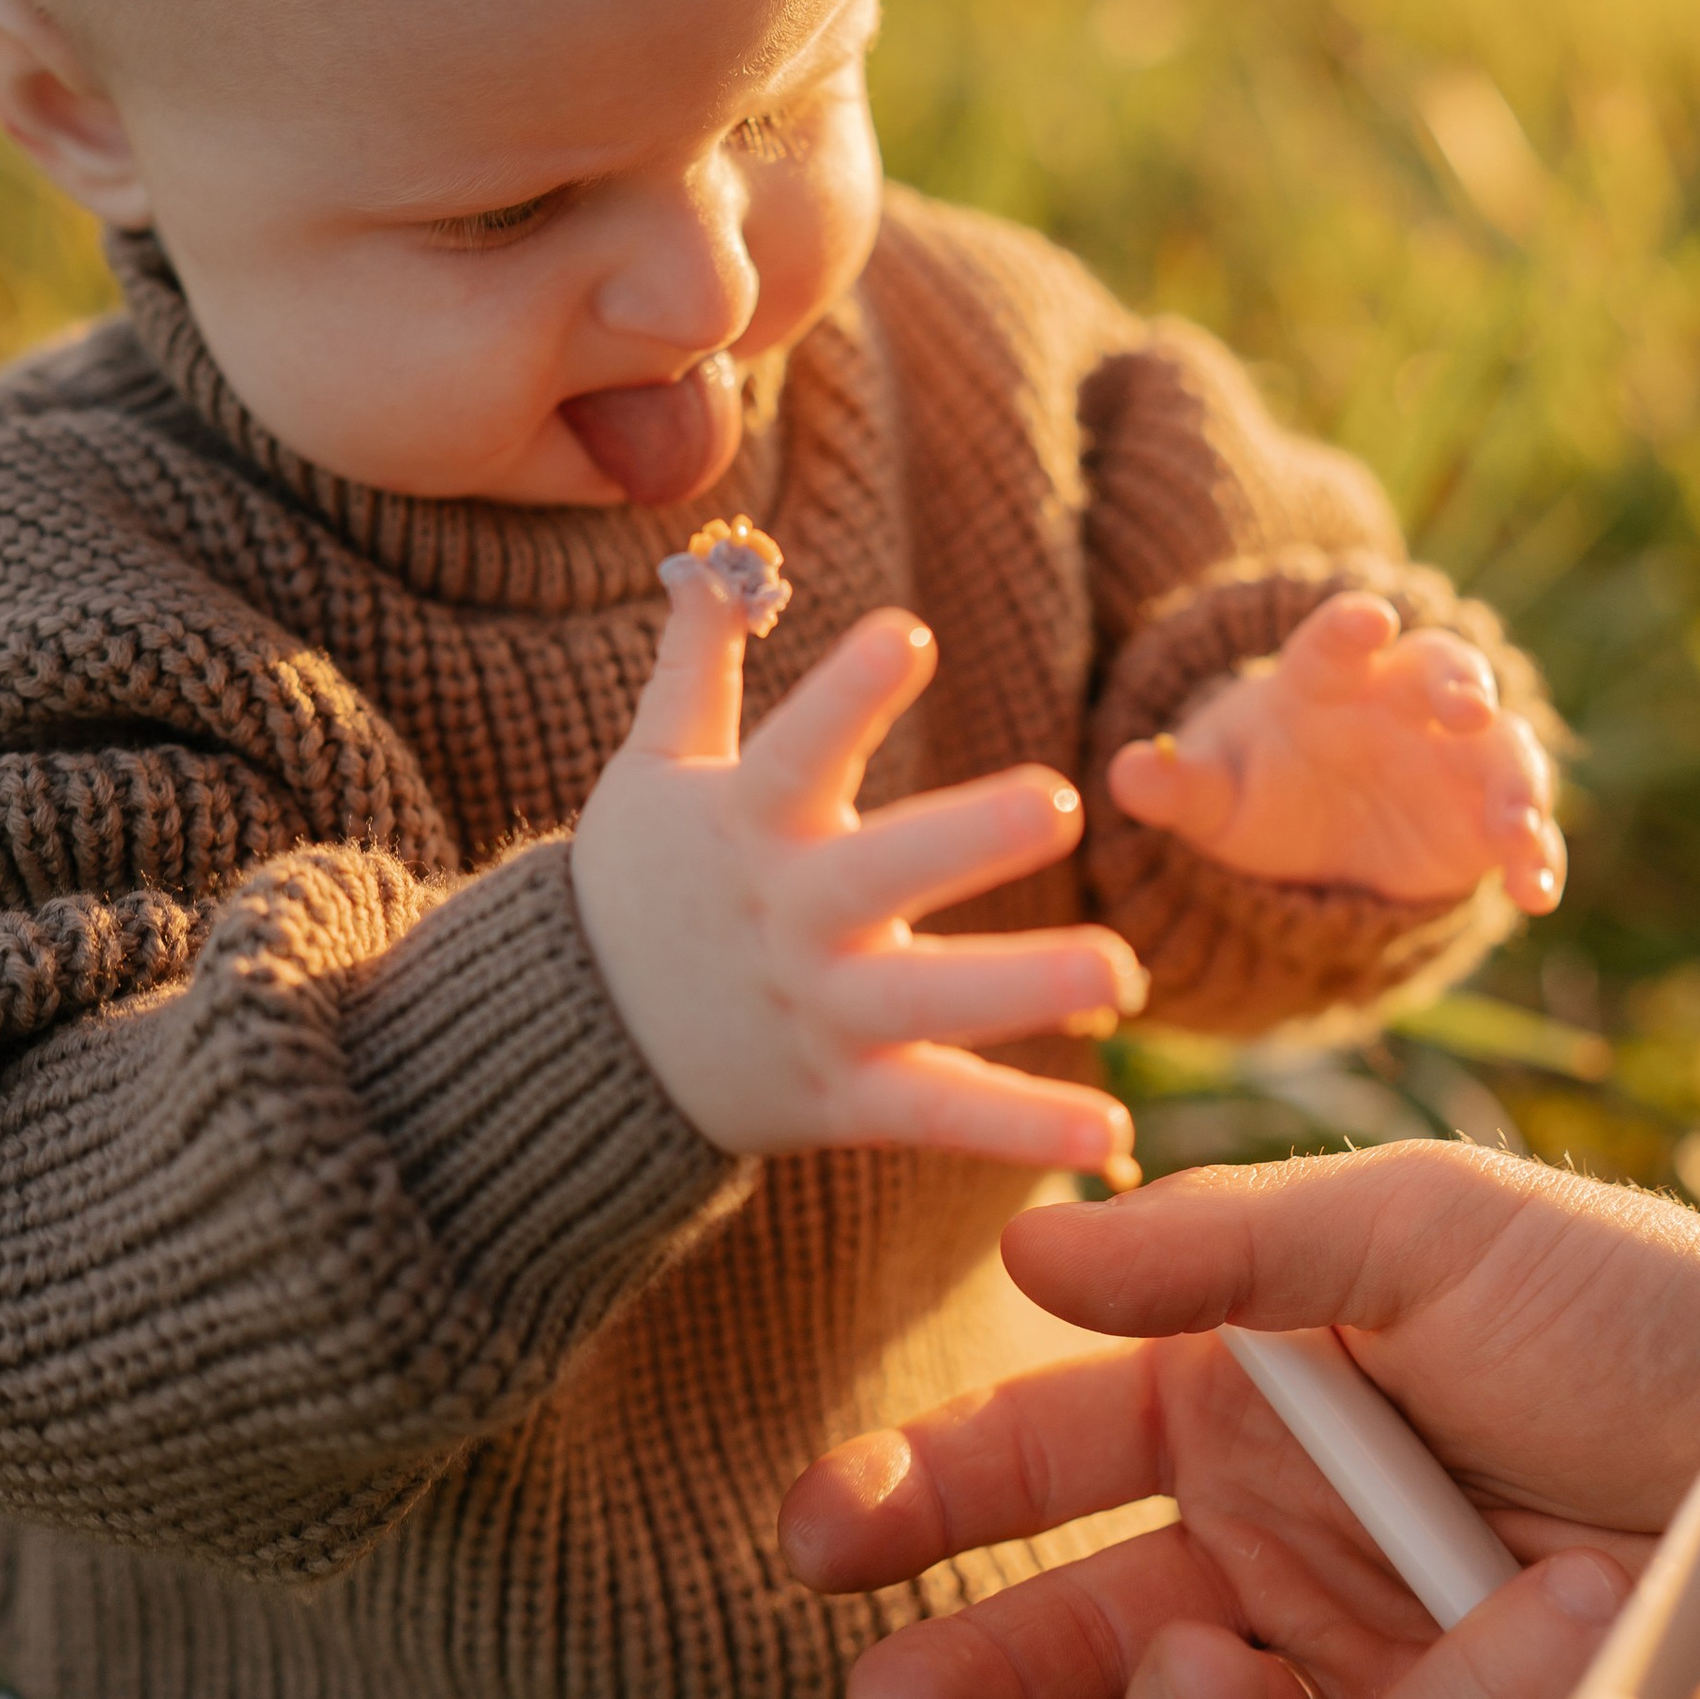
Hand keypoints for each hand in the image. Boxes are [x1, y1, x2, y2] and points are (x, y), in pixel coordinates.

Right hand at [572, 568, 1147, 1172]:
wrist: (576, 1044)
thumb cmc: (636, 881)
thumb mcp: (654, 764)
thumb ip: (698, 665)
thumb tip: (715, 563)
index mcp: (746, 824)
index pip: (796, 749)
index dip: (848, 693)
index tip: (907, 631)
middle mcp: (786, 918)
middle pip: (879, 874)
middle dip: (966, 837)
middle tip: (1060, 799)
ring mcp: (818, 1013)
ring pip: (927, 1002)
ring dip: (1024, 985)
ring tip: (1123, 971)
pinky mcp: (842, 1098)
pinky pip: (939, 1113)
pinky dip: (1021, 1127)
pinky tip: (1112, 1136)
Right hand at [780, 1141, 1699, 1698]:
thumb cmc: (1618, 1297)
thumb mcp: (1418, 1225)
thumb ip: (1225, 1243)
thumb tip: (1030, 1254)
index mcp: (1231, 1397)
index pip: (1042, 1453)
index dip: (926, 1493)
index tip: (820, 1533)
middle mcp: (1268, 1536)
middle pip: (1078, 1630)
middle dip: (968, 1677)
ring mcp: (1354, 1653)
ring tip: (1215, 1675)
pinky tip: (1540, 1613)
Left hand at [1109, 592, 1562, 912]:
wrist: (1306, 832)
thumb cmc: (1253, 786)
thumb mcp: (1208, 793)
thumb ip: (1172, 784)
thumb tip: (1119, 777)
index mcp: (1325, 676)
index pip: (1337, 639)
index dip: (1352, 627)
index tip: (1367, 619)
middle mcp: (1402, 701)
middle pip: (1443, 671)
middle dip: (1460, 683)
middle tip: (1469, 708)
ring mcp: (1455, 756)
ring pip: (1502, 748)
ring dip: (1517, 781)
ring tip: (1518, 826)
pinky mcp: (1486, 817)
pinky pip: (1523, 829)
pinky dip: (1538, 855)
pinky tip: (1535, 893)